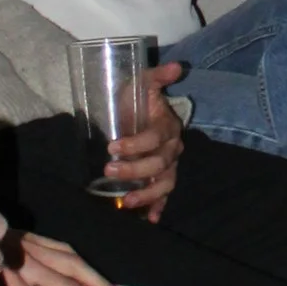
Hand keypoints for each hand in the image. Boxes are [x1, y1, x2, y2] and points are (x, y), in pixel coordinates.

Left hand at [92, 62, 183, 220]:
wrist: (136, 113)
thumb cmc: (136, 100)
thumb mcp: (142, 83)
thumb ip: (157, 75)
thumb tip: (177, 66)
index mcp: (168, 127)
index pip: (154, 138)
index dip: (135, 144)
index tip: (112, 147)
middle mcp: (172, 149)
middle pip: (159, 164)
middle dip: (134, 170)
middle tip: (108, 170)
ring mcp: (169, 167)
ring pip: (164, 184)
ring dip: (147, 194)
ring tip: (126, 201)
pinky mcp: (162, 180)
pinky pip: (164, 196)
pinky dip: (158, 208)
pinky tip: (149, 219)